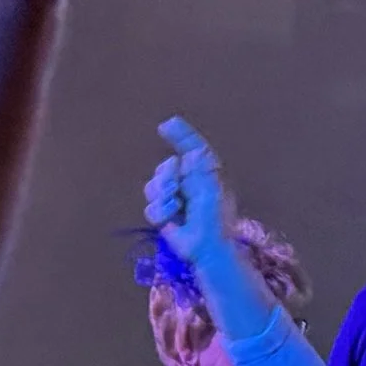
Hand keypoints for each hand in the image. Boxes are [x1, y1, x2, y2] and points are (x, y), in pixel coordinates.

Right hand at [147, 118, 230, 269]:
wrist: (208, 242)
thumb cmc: (214, 210)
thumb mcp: (208, 175)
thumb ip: (192, 148)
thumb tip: (169, 123)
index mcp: (201, 171)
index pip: (187, 146)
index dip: (177, 135)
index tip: (165, 127)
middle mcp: (186, 182)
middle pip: (164, 168)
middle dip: (167, 176)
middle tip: (178, 189)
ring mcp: (173, 200)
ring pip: (152, 186)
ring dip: (163, 195)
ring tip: (177, 206)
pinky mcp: (163, 216)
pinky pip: (151, 207)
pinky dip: (161, 212)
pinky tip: (172, 218)